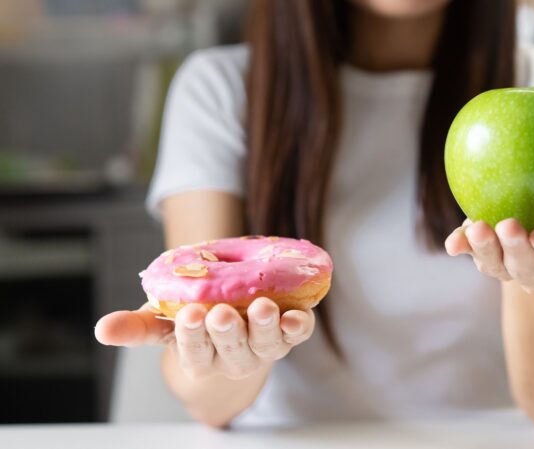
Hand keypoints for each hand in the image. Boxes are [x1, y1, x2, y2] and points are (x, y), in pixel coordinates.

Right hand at [95, 298, 313, 379]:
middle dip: (227, 331)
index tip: (190, 314)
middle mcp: (233, 357)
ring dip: (266, 326)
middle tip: (222, 312)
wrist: (233, 315)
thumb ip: (137, 326)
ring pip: (266, 343)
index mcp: (200, 356)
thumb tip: (102, 329)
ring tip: (264, 307)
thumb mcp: (162, 320)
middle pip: (231, 348)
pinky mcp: (288, 335)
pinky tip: (296, 315)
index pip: (193, 351)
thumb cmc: (194, 320)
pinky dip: (299, 326)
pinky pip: (297, 335)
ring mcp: (263, 347)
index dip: (192, 335)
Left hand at [445, 195, 533, 292]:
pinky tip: (454, 241)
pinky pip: (471, 251)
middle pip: (526, 269)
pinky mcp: (486, 250)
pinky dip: (462, 246)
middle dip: (515, 251)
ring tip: (478, 228)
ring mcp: (508, 265)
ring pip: (495, 265)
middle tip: (508, 226)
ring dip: (484, 249)